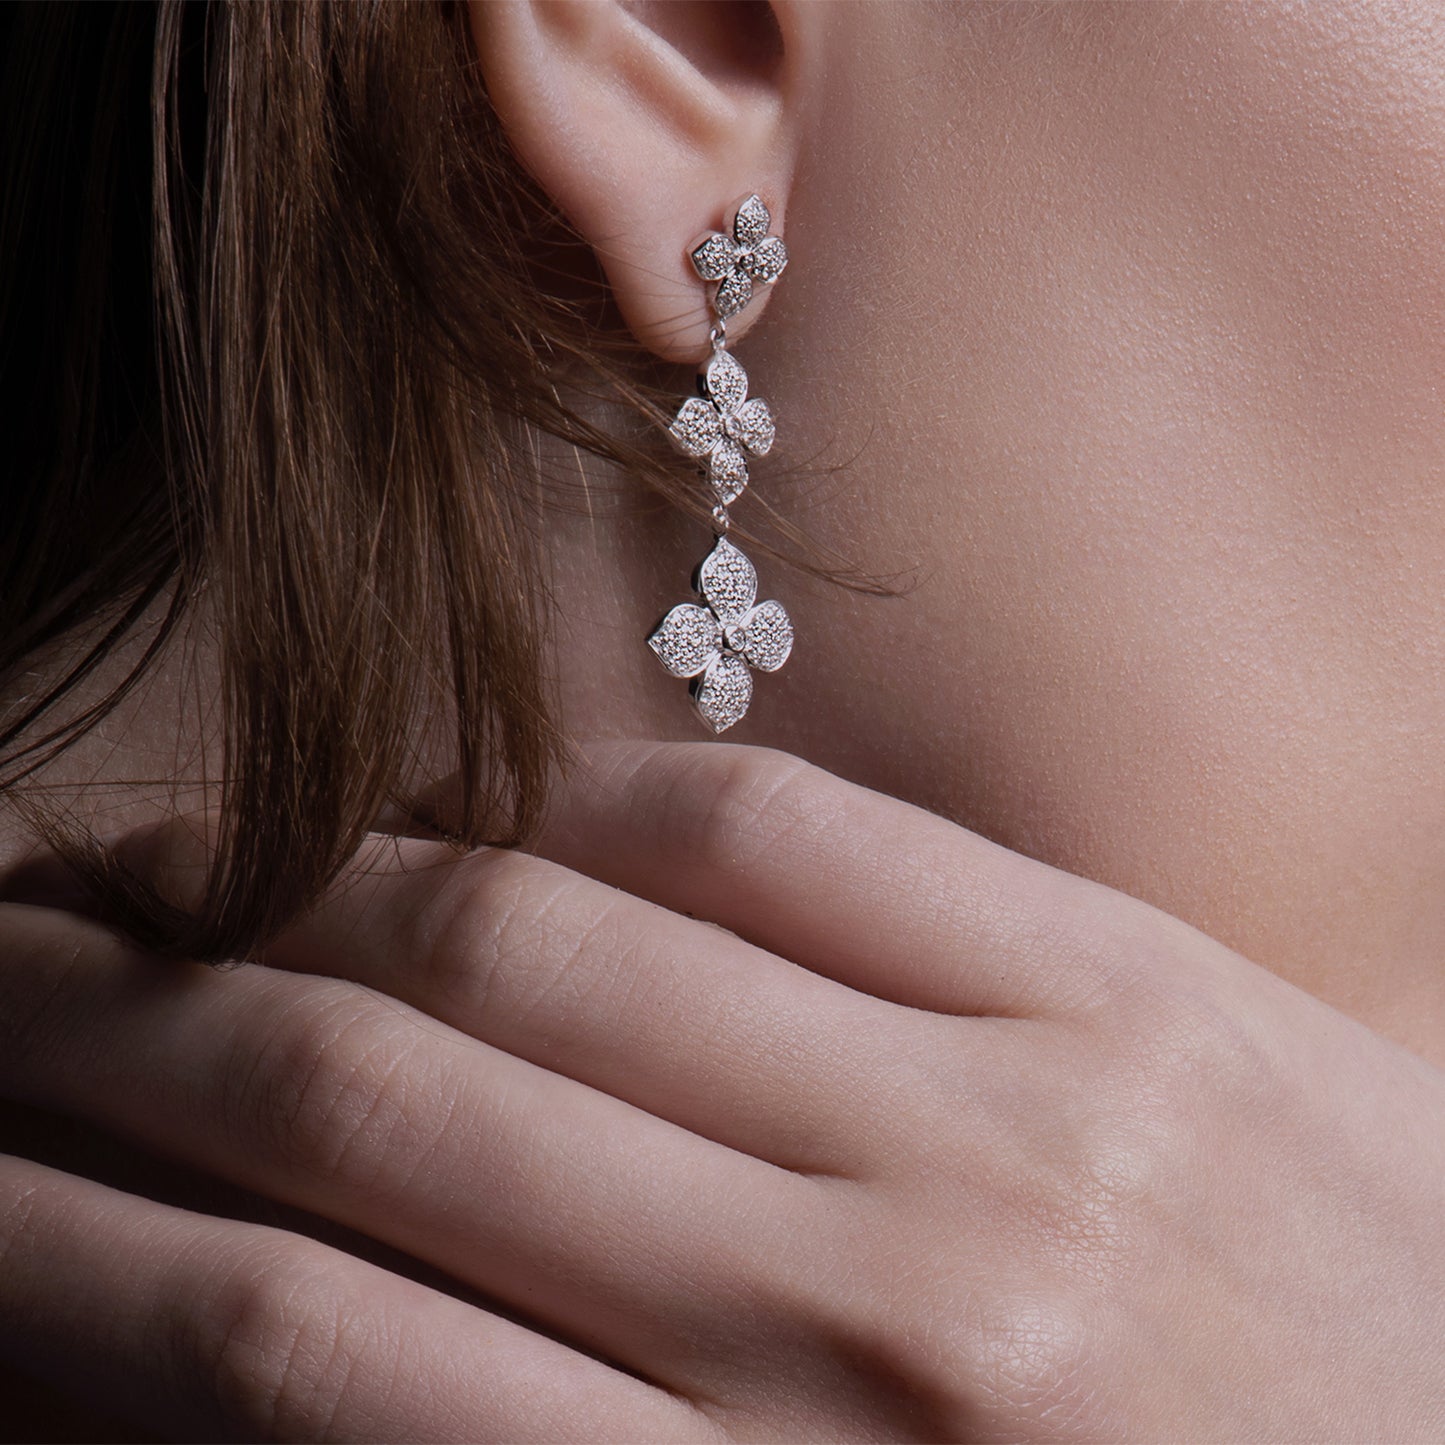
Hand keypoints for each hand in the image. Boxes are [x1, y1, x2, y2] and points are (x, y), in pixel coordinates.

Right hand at [2, 741, 1442, 1440]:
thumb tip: (282, 1317)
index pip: (287, 1335)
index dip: (69, 1232)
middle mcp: (879, 1327)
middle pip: (376, 1091)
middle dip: (123, 1026)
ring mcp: (1031, 1121)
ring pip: (544, 938)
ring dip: (302, 898)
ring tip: (161, 874)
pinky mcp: (1143, 994)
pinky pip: (783, 835)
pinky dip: (579, 814)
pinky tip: (466, 820)